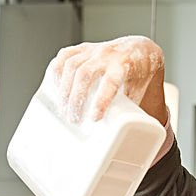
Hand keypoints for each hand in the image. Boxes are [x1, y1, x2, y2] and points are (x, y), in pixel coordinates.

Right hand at [51, 35, 165, 122]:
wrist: (140, 50)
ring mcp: (93, 49)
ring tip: (63, 110)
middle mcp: (108, 54)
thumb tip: (123, 146)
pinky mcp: (83, 48)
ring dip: (64, 90)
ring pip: (71, 65)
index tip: (94, 118)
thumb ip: (131, 114)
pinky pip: (64, 56)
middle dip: (76, 99)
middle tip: (73, 120)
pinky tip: (55, 88)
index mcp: (125, 64)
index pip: (111, 81)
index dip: (101, 100)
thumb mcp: (141, 93)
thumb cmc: (140, 76)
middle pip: (85, 74)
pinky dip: (56, 71)